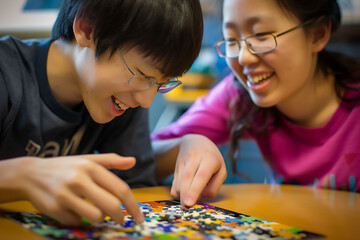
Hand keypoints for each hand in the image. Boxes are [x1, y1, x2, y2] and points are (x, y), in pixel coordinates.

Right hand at [16, 153, 142, 224]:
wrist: (30, 174)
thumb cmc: (65, 167)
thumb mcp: (87, 159)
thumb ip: (111, 160)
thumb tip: (133, 161)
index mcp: (90, 167)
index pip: (120, 189)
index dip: (133, 205)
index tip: (139, 217)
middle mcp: (78, 180)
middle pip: (110, 206)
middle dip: (120, 217)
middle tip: (122, 220)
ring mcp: (65, 195)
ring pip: (95, 217)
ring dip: (100, 218)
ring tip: (96, 211)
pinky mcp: (54, 209)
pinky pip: (77, 222)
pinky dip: (80, 219)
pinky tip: (74, 210)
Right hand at [170, 134, 226, 206]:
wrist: (194, 141)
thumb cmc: (212, 159)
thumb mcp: (221, 170)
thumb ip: (215, 185)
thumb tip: (201, 197)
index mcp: (210, 158)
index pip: (201, 175)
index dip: (195, 190)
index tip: (190, 203)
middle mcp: (195, 157)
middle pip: (187, 178)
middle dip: (185, 195)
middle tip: (186, 208)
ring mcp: (184, 160)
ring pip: (179, 180)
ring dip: (181, 194)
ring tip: (185, 202)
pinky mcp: (176, 165)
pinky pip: (174, 181)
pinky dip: (176, 190)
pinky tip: (182, 193)